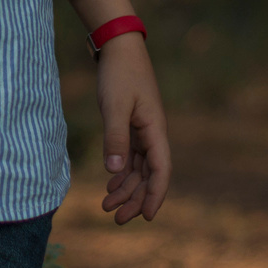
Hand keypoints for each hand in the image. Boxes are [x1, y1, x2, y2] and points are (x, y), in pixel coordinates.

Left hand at [95, 33, 171, 223]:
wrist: (117, 47)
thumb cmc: (119, 74)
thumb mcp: (115, 106)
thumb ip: (115, 138)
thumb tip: (115, 173)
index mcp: (155, 130)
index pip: (161, 170)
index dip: (155, 195)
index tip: (147, 216)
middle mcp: (152, 134)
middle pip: (149, 175)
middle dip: (135, 198)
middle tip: (117, 220)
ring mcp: (142, 130)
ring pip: (138, 169)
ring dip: (125, 189)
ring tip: (107, 207)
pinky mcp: (130, 126)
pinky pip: (129, 157)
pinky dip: (120, 173)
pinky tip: (110, 186)